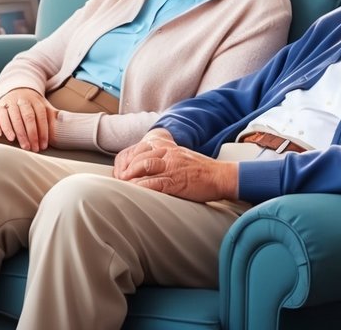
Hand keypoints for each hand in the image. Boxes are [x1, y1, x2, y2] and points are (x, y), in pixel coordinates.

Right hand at [0, 88, 52, 151]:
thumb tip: (65, 122)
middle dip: (29, 134)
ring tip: (18, 144)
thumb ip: (52, 115)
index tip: (43, 145)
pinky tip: (2, 136)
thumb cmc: (32, 104)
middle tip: (31, 148)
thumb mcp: (43, 105)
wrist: (17, 89)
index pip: (40, 115)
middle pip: (26, 116)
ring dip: (14, 131)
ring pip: (11, 116)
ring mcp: (9, 102)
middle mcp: (22, 100)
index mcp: (35, 100)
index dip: (42, 131)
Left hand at [114, 130, 237, 201]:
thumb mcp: (181, 157)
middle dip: (126, 169)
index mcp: (168, 149)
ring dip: (131, 177)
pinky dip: (142, 187)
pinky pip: (155, 183)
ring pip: (144, 168)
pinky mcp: (176, 181)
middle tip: (119, 179)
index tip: (121, 170)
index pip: (141, 149)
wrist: (221, 176)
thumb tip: (148, 168)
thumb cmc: (202, 170)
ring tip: (123, 185)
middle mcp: (168, 155)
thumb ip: (165, 159)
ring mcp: (172, 167)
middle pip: (139, 157)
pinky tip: (135, 192)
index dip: (128, 160)